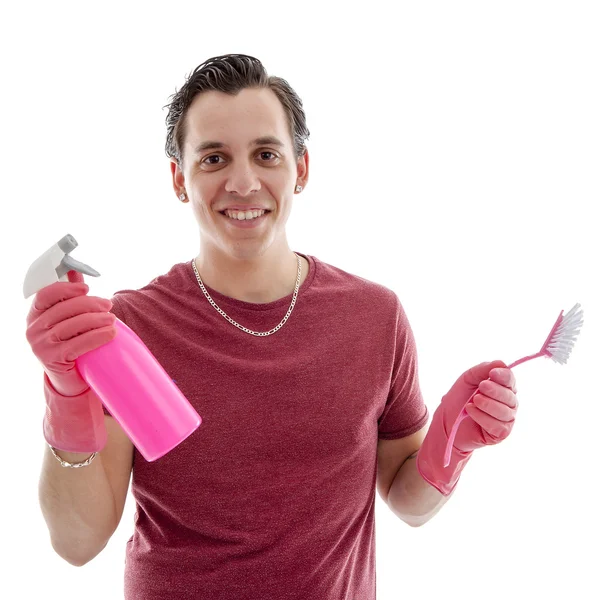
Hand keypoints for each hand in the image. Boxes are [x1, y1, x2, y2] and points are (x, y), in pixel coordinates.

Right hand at [25, 270, 115, 396]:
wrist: (69, 377)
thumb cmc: (71, 341)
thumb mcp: (69, 318)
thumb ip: (70, 295)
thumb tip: (75, 270)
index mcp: (36, 314)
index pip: (46, 294)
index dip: (66, 288)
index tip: (86, 288)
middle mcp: (33, 328)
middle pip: (63, 308)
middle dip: (89, 304)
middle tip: (108, 306)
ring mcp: (40, 345)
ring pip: (71, 325)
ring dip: (96, 320)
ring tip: (112, 320)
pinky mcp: (52, 359)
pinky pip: (77, 344)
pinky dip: (97, 336)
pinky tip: (111, 333)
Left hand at [447, 360, 518, 453]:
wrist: (446, 419)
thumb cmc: (459, 398)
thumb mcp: (468, 379)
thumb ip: (482, 370)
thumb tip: (502, 363)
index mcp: (503, 387)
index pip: (510, 380)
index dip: (504, 376)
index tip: (492, 373)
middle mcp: (508, 403)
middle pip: (510, 396)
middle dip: (495, 390)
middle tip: (481, 386)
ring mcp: (506, 419)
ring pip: (505, 411)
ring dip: (488, 404)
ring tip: (474, 400)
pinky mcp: (500, 433)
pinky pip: (497, 425)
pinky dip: (482, 416)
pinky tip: (470, 410)